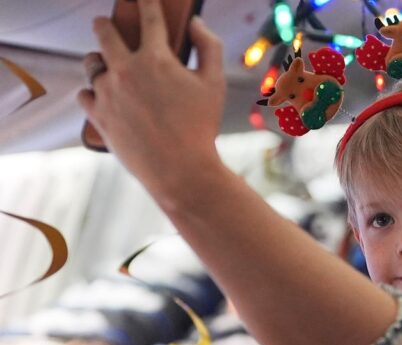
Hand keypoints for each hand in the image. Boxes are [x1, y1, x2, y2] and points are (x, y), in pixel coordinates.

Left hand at [78, 0, 225, 195]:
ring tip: (107, 67)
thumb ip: (210, 47)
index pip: (149, 17)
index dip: (146, 2)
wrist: (179, 169)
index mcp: (156, 58)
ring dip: (98, 60)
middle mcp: (126, 70)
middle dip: (104, 23)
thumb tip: (196, 24)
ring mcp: (108, 92)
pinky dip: (92, 92)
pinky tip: (102, 96)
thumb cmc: (201, 126)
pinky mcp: (97, 114)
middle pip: (104, 32)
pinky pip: (84, 93)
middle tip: (105, 24)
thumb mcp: (215, 84)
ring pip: (90, 63)